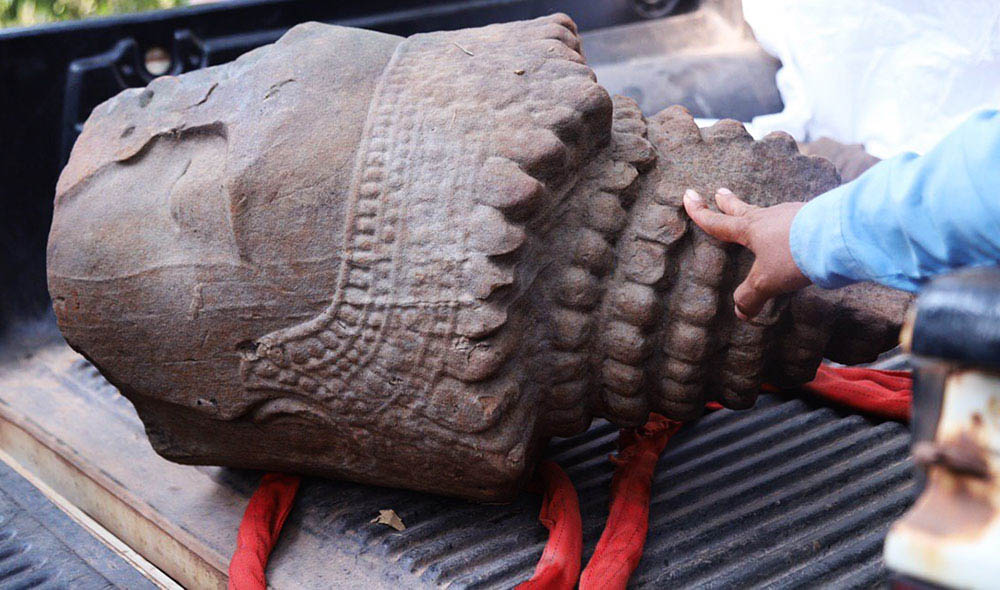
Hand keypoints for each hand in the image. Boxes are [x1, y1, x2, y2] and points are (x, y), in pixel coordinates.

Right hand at [683, 187, 811, 319]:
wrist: (836, 235)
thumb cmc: (793, 255)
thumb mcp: (766, 281)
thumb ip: (750, 296)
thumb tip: (740, 311)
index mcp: (750, 229)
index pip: (719, 223)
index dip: (701, 213)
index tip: (689, 197)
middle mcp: (769, 217)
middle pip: (742, 209)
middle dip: (728, 202)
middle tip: (719, 192)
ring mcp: (792, 215)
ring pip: (769, 213)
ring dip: (760, 213)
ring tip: (759, 215)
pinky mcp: (813, 217)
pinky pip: (793, 219)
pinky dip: (786, 223)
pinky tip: (793, 229)